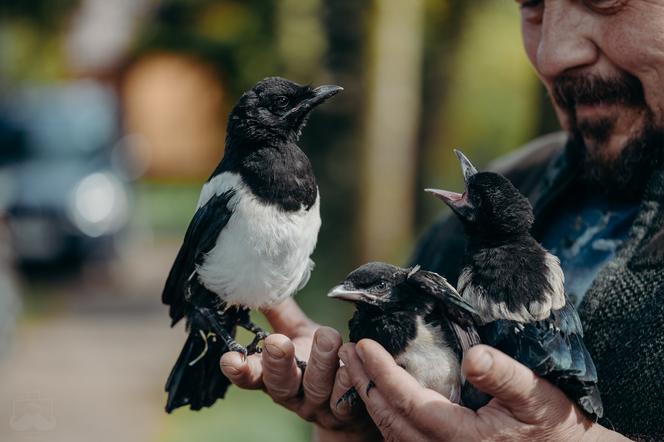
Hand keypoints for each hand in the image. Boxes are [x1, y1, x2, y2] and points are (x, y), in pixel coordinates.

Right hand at [220, 299, 378, 440]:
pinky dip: (349, 379)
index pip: (250, 375)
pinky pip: (347, 399)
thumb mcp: (295, 332)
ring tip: (327, 336)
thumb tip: (258, 281)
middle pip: (280, 383)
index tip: (230, 359)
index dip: (238, 369)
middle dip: (277, 363)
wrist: (349, 397)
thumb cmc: (315, 357)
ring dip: (320, 362)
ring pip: (316, 387)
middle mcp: (292, 393)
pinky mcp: (346, 411)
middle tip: (277, 343)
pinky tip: (352, 361)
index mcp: (272, 375)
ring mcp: (318, 404)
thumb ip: (278, 310)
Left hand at [339, 340, 629, 441]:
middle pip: (391, 420)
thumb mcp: (537, 394)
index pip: (410, 403)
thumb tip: (472, 355)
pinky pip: (405, 441)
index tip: (364, 344)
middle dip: (365, 384)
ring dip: (371, 400)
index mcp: (464, 437)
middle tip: (347, 350)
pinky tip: (381, 394)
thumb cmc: (553, 424)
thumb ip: (505, 376)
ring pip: (393, 435)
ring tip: (356, 368)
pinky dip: (386, 416)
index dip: (383, 373)